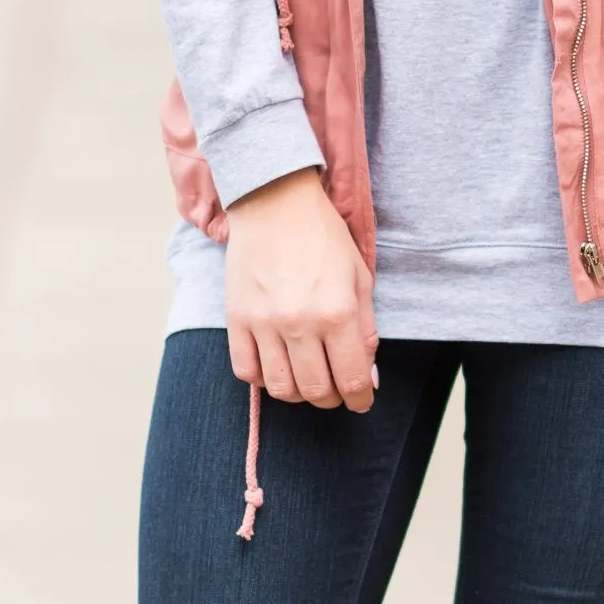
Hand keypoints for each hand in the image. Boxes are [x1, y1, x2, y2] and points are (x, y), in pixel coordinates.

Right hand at [224, 167, 377, 412]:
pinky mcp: (236, 319)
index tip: (361, 402)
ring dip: (298, 394)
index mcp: (338, 313)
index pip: (352, 380)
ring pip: (280, 388)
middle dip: (332, 399)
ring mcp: (264, 323)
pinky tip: (276, 366)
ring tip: (307, 380)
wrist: (274, 201)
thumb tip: (367, 378)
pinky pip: (246, 371)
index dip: (360, 400)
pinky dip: (262, 379)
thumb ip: (366, 330)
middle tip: (336, 391)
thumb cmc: (323, 237)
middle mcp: (300, 323)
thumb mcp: (360, 278)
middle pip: (316, 391)